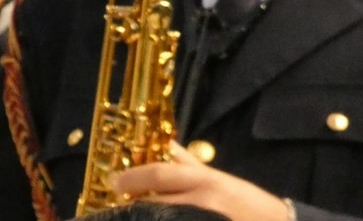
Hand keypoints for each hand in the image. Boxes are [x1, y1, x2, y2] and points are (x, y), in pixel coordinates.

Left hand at [109, 142, 290, 220]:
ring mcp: (202, 219)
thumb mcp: (217, 178)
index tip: (116, 182)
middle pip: (154, 202)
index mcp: (204, 180)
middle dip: (132, 203)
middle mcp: (201, 202)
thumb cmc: (246, 202)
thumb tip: (166, 148)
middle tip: (118, 202)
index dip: (133, 178)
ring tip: (132, 213)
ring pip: (161, 216)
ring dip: (144, 216)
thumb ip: (188, 164)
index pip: (159, 175)